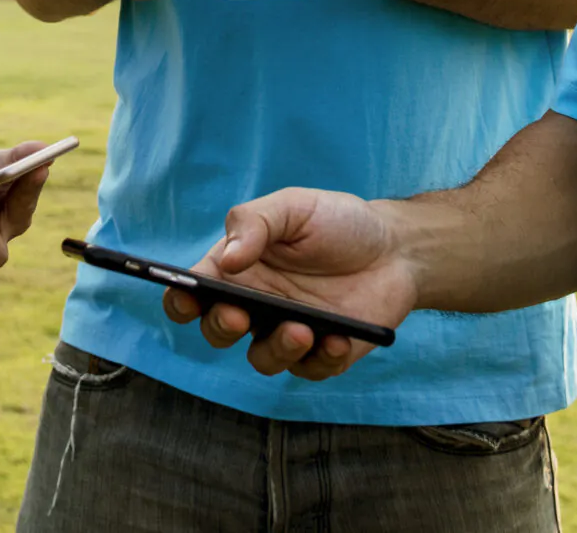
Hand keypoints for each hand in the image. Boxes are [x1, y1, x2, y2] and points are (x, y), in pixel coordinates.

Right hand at [163, 188, 416, 380]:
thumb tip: (226, 259)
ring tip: (302, 330)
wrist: (397, 248)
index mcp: (237, 269)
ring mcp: (286, 333)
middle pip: (218, 331)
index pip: (192, 292)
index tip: (186, 298)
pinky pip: (309, 370)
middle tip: (239, 315)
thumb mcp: (294, 207)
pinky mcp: (321, 355)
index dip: (180, 300)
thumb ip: (254, 224)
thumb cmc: (337, 223)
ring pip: (261, 359)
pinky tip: (338, 339)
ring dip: (276, 350)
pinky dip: (321, 359)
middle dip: (221, 327)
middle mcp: (255, 305)